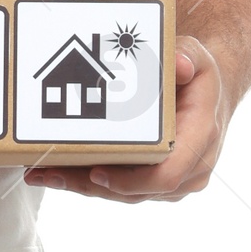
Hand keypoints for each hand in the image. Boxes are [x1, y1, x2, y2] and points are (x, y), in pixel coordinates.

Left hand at [23, 40, 226, 203]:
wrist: (207, 96)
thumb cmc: (198, 78)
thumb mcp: (197, 59)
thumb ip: (187, 58)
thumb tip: (180, 64)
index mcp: (200, 139)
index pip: (167, 174)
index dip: (130, 181)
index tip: (97, 173)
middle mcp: (191, 167)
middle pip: (136, 190)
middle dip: (89, 185)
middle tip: (49, 173)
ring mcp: (175, 179)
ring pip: (124, 193)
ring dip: (82, 186)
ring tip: (43, 173)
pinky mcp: (156, 182)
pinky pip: (122, 188)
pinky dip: (90, 181)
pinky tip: (58, 172)